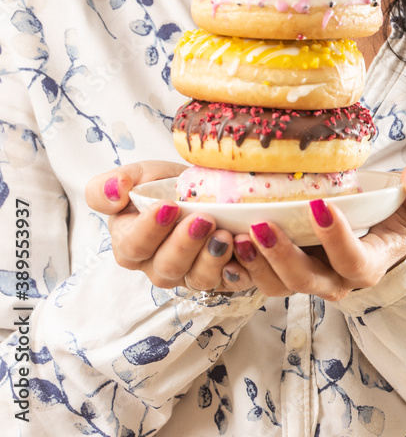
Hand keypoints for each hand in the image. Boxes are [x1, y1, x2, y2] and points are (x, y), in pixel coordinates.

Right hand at [85, 162, 235, 292]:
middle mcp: (157, 265)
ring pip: (197, 279)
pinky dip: (237, 271)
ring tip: (225, 234)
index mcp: (129, 243)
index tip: (168, 206)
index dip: (150, 230)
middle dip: (185, 244)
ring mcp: (188, 273)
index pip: (133, 246)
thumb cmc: (162, 185)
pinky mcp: (218, 276)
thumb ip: (108, 186)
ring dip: (212, 259)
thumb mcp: (135, 175)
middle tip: (204, 219)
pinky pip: (228, 283)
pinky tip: (244, 252)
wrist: (199, 187)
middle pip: (167, 267)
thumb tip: (114, 191)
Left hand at [221, 165, 405, 299]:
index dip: (336, 239)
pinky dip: (240, 262)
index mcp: (370, 264)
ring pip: (278, 283)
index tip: (320, 204)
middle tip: (262, 226)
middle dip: (282, 258)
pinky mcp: (285, 264)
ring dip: (255, 264)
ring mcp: (308, 272)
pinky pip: (260, 274)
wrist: (390, 225)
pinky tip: (225, 238)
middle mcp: (336, 278)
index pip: (353, 262)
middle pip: (307, 281)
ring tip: (237, 235)